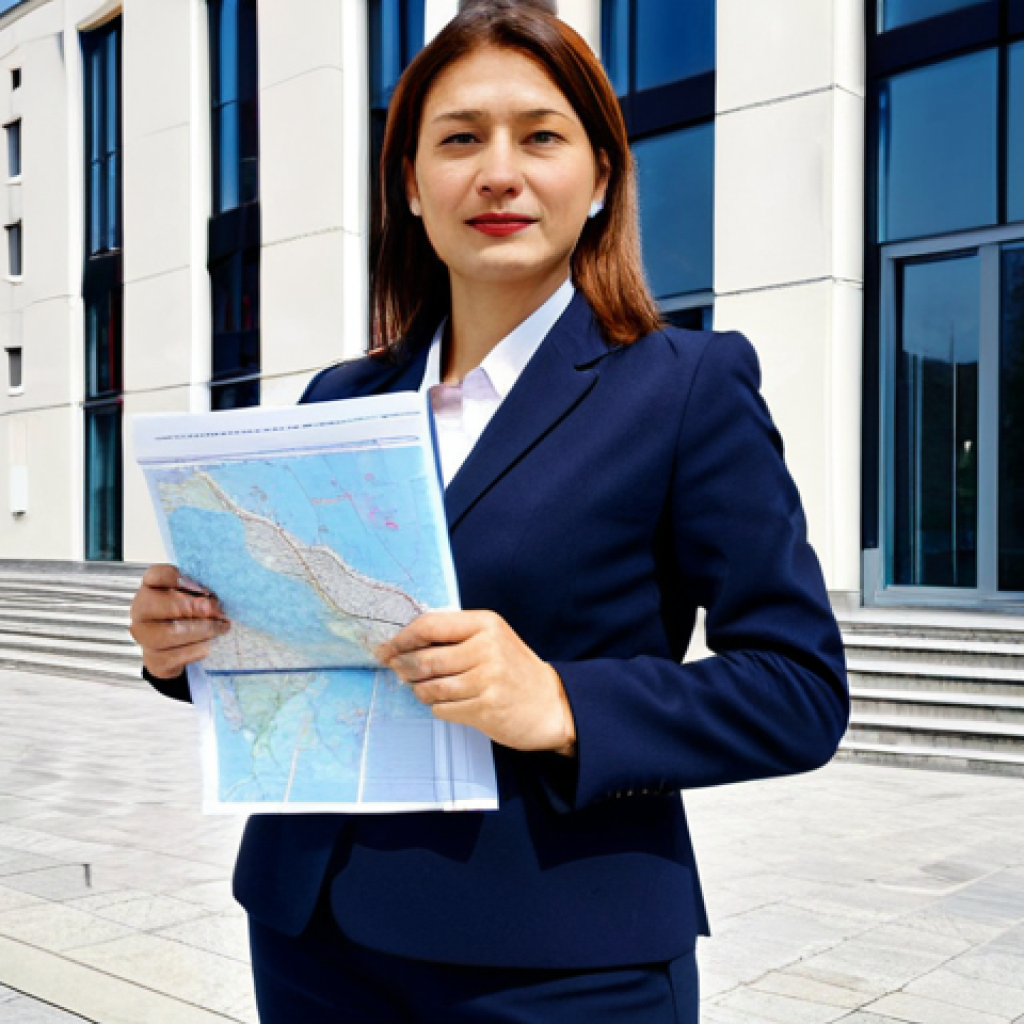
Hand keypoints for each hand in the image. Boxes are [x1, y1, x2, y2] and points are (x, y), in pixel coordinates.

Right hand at [130, 564, 229, 679]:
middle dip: (199, 608)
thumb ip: (197, 591)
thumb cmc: (182, 614)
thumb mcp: (190, 596)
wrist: (170, 649)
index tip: (202, 588)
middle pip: (169, 605)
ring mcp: (144, 636)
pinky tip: (211, 642)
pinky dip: (200, 648)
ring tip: (221, 627)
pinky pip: (178, 654)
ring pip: (173, 632)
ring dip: (204, 629)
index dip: (180, 579)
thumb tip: (211, 600)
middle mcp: (141, 610)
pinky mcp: (155, 659)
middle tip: (219, 611)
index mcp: (149, 588)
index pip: (157, 575)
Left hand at [376, 611, 575, 755]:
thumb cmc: (513, 670)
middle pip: (425, 658)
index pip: (430, 625)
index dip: (402, 638)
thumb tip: (404, 644)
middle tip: (397, 671)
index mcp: (485, 624)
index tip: (387, 647)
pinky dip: (437, 707)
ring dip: (420, 690)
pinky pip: (442, 708)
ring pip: (430, 686)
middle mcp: (487, 648)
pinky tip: (447, 703)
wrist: (551, 704)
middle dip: (404, 667)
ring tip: (423, 688)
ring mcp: (487, 679)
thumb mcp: (491, 639)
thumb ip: (455, 637)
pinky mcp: (485, 708)